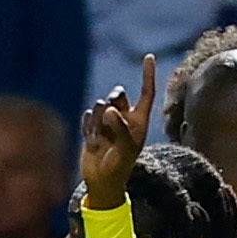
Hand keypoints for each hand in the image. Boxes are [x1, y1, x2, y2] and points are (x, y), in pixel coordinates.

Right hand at [80, 55, 155, 210]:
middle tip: (110, 109)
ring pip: (100, 105)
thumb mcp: (125, 149)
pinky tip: (91, 142)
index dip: (147, 75)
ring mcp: (107, 122)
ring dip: (98, 120)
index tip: (149, 56)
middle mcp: (124, 118)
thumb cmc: (119, 167)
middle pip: (118, 94)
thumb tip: (108, 108)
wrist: (101, 181)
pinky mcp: (92, 127)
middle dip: (113, 98)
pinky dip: (88, 127)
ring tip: (100, 140)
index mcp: (139, 121)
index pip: (146, 93)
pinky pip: (87, 116)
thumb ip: (119, 128)